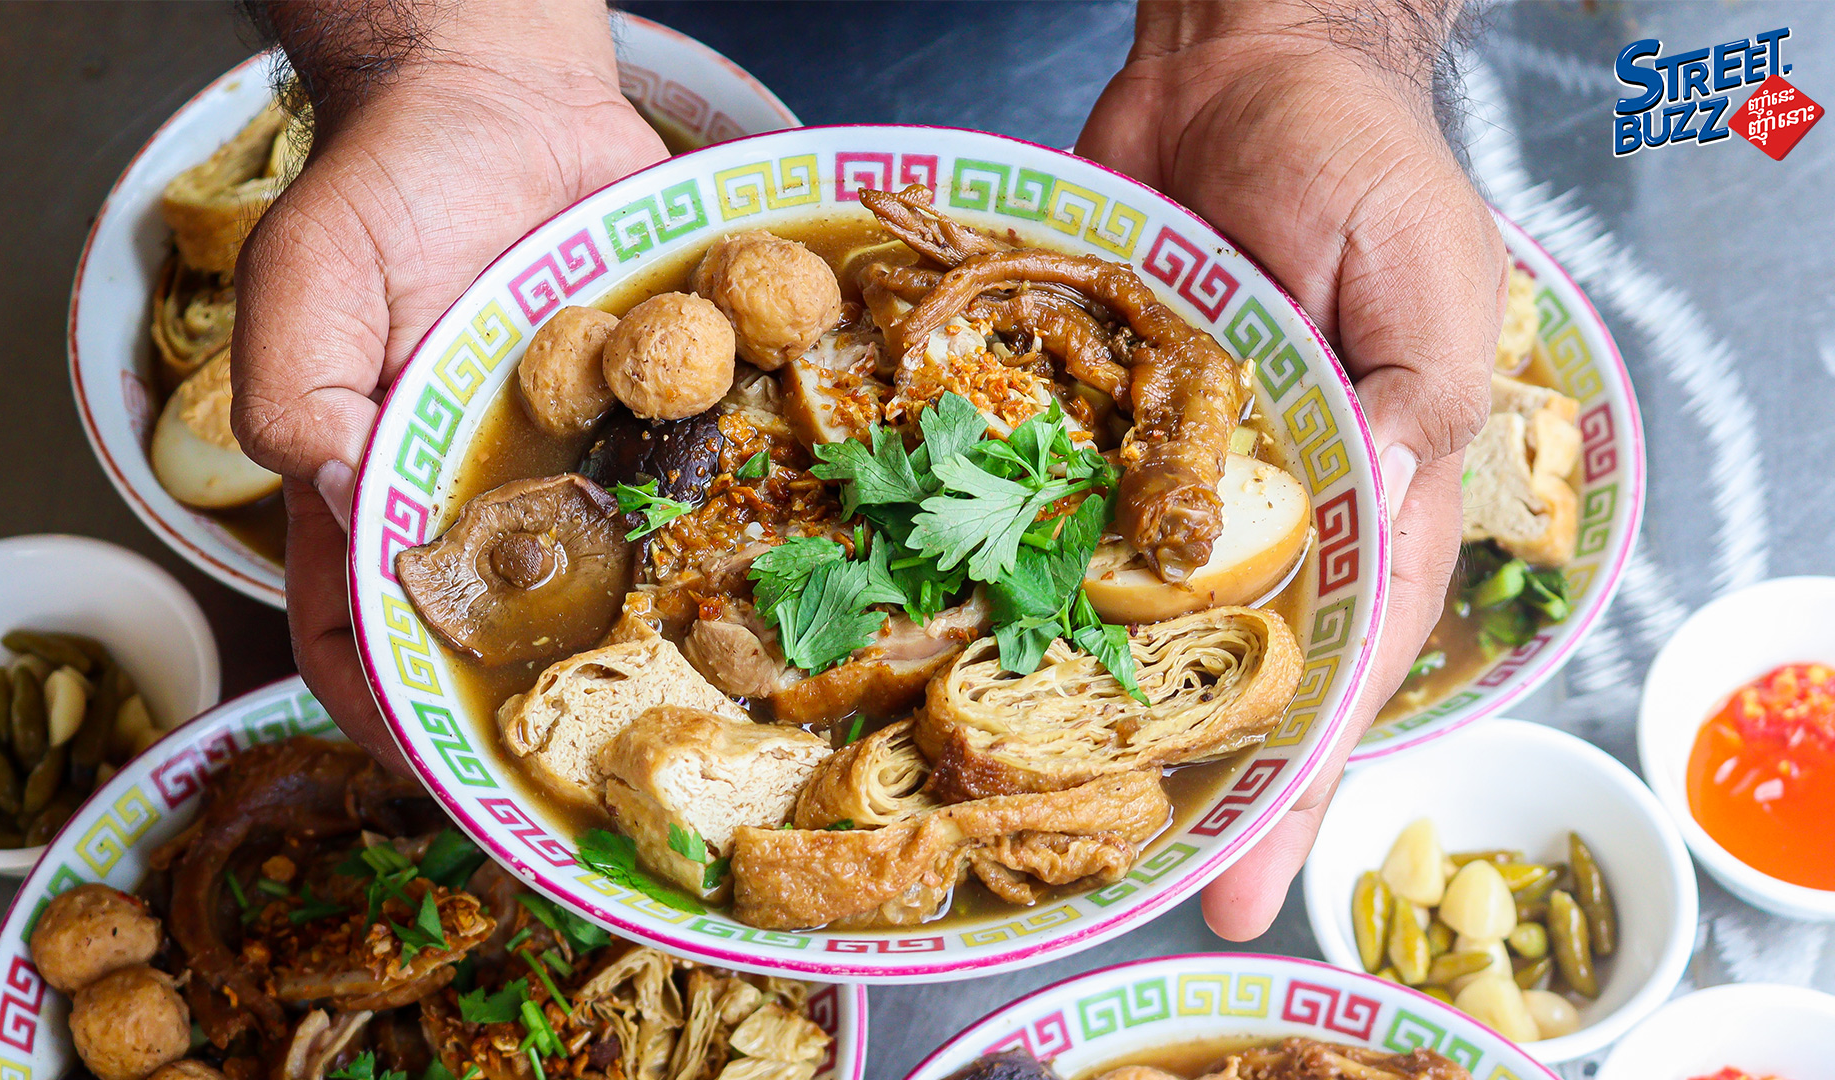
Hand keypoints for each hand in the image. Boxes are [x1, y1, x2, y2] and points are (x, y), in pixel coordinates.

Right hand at [232, 0, 666, 769]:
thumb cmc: (386, 186)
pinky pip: (680, 494)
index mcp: (371, 488)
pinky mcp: (645, 419)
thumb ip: (298, 392)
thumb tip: (342, 503)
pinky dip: (713, 537)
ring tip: (695, 711)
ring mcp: (567, 465)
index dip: (389, 715)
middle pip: (494, 639)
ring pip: (600, 587)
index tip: (446, 775)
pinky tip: (761, 579)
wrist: (502, 102)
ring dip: (636, 648)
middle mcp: (475, 496)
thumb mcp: (308, 279)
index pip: (359, 635)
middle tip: (597, 777)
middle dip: (534, 715)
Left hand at [1077, 0, 1504, 938]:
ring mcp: (1158, 471)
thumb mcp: (1421, 267)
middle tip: (1133, 888)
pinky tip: (947, 647)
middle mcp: (1259, 504)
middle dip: (1185, 780)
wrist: (1239, 66)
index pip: (1338, 662)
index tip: (1246, 880)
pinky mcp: (1078, 421)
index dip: (1300, 776)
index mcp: (1368, 490)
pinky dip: (998, 573)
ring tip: (1021, 814)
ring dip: (1076, 705)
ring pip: (1117, 611)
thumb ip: (1412, 389)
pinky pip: (1037, 509)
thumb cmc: (1356, 161)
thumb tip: (1390, 492)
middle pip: (1219, 668)